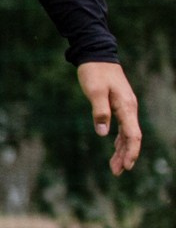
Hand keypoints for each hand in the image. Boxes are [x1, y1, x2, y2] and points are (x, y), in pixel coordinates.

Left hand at [77, 60, 142, 174]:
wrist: (96, 55)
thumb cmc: (94, 72)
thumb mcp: (94, 91)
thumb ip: (99, 111)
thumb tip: (103, 133)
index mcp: (126, 106)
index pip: (132, 134)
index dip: (130, 152)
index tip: (127, 166)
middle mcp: (129, 108)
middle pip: (131, 137)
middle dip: (126, 155)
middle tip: (117, 172)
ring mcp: (125, 107)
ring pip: (127, 133)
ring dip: (122, 150)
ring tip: (115, 166)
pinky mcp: (118, 105)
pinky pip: (123, 126)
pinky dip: (119, 139)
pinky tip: (115, 147)